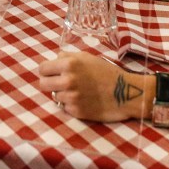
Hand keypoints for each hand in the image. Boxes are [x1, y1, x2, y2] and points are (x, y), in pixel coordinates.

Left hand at [38, 52, 152, 122]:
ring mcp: (71, 98)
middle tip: (59, 83)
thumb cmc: (106, 72)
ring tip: (77, 91)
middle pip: (42, 84)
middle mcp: (67, 80)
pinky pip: (65, 107)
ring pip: (54, 96)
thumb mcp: (87, 57)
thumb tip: (54, 60)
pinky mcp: (76, 112)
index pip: (42, 68)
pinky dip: (71, 104)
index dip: (47, 70)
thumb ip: (68, 57)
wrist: (126, 92)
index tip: (52, 72)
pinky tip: (83, 100)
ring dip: (62, 94)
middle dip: (49, 82)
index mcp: (69, 64)